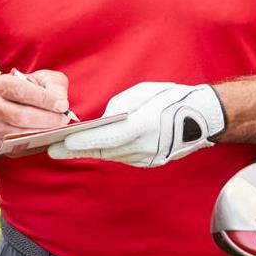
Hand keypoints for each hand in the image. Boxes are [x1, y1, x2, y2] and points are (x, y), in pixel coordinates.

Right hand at [0, 69, 72, 154]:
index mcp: (2, 85)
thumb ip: (53, 84)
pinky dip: (41, 143)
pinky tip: (51, 136)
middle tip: (64, 119)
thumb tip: (61, 100)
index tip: (62, 105)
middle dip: (48, 119)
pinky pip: (24, 147)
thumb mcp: (39, 79)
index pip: (22, 91)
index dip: (45, 99)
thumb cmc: (24, 92)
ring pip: (23, 134)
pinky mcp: (3, 145)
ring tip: (60, 128)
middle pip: (22, 116)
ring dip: (45, 132)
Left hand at [48, 82, 225, 167]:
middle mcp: (144, 146)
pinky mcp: (150, 162)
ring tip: (65, 149)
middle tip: (52, 150)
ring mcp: (148, 158)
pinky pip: (122, 157)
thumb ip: (119, 107)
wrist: (203, 117)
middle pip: (103, 151)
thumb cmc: (171, 99)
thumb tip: (103, 120)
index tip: (61, 143)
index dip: (81, 142)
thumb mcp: (141, 93)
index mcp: (143, 126)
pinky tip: (91, 149)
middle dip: (76, 151)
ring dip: (89, 152)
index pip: (105, 138)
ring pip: (111, 156)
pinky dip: (106, 152)